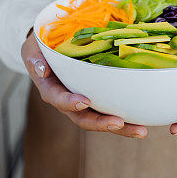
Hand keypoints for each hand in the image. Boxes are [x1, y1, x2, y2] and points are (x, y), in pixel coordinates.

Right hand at [21, 33, 147, 137]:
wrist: (50, 48)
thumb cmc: (41, 46)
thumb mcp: (32, 48)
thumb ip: (35, 58)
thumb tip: (41, 69)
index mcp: (50, 89)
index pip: (58, 99)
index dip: (70, 102)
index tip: (84, 101)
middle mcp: (68, 101)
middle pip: (84, 118)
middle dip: (101, 123)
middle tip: (119, 123)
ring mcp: (84, 102)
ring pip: (101, 119)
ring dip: (121, 127)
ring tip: (140, 131)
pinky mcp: (98, 99)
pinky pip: (111, 110)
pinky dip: (127, 117)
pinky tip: (144, 120)